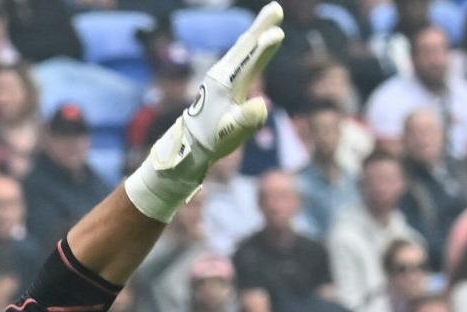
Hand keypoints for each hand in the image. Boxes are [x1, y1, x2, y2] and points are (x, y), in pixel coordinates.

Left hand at [122, 3, 283, 220]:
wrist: (189, 144)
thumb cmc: (213, 140)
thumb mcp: (230, 135)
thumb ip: (245, 119)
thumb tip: (260, 105)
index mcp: (228, 86)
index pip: (250, 63)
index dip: (264, 48)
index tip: (277, 33)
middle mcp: (223, 74)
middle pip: (245, 46)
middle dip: (261, 27)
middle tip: (276, 7)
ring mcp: (220, 74)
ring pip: (241, 47)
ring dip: (256, 30)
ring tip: (271, 15)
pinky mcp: (220, 77)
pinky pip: (238, 54)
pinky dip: (248, 42)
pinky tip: (252, 37)